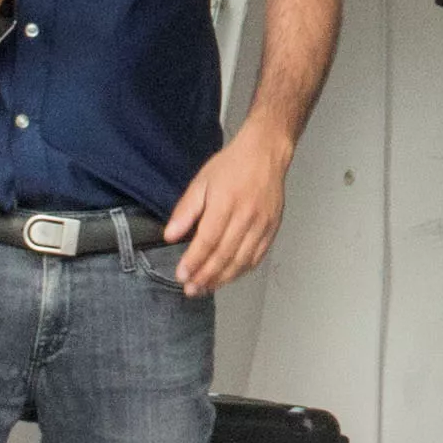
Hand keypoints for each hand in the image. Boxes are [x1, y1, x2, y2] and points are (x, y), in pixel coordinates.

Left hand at [165, 125, 293, 295]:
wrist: (266, 153)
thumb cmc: (231, 166)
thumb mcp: (201, 181)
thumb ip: (186, 210)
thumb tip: (170, 236)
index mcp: (226, 203)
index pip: (208, 240)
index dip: (194, 261)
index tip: (181, 275)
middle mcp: (246, 217)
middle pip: (225, 255)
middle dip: (206, 276)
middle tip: (191, 289)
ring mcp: (262, 224)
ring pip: (242, 260)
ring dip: (223, 278)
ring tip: (206, 288)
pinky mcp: (272, 228)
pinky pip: (257, 256)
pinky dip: (242, 271)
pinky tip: (229, 277)